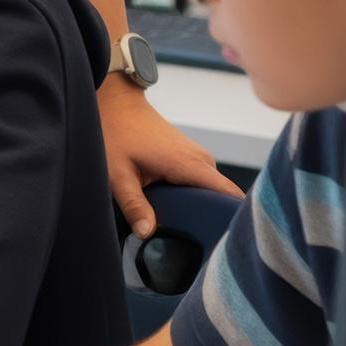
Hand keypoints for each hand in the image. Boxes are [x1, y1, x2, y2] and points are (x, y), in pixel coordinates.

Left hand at [100, 80, 236, 233]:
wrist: (117, 104)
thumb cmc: (116, 135)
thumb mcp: (118, 175)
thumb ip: (134, 205)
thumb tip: (147, 233)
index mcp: (189, 164)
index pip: (228, 195)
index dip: (230, 218)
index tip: (223, 239)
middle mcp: (202, 160)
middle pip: (222, 197)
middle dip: (212, 218)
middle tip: (197, 241)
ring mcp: (200, 157)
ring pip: (212, 191)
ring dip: (201, 208)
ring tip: (185, 226)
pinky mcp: (193, 157)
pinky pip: (204, 183)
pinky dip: (194, 196)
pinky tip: (177, 208)